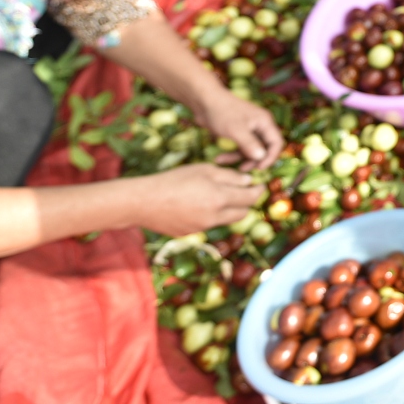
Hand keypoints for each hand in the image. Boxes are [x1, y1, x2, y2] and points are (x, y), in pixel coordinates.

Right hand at [135, 163, 265, 236]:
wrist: (143, 202)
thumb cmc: (173, 180)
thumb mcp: (204, 169)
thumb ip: (229, 176)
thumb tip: (248, 181)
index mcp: (220, 198)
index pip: (251, 198)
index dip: (258, 191)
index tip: (260, 185)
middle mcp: (215, 217)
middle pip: (243, 213)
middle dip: (246, 202)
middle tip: (241, 190)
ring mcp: (203, 228)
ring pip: (226, 220)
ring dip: (227, 209)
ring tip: (216, 195)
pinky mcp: (192, 234)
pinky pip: (209, 224)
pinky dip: (210, 215)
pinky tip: (196, 204)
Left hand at [193, 87, 282, 169]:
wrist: (204, 101)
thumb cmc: (222, 112)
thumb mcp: (236, 130)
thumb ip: (250, 144)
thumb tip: (261, 158)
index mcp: (265, 122)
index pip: (276, 143)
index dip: (271, 157)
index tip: (259, 168)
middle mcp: (260, 126)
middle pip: (264, 149)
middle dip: (253, 160)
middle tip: (242, 169)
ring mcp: (249, 130)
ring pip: (250, 150)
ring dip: (237, 158)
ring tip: (221, 161)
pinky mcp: (238, 133)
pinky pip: (239, 148)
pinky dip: (230, 154)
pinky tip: (219, 158)